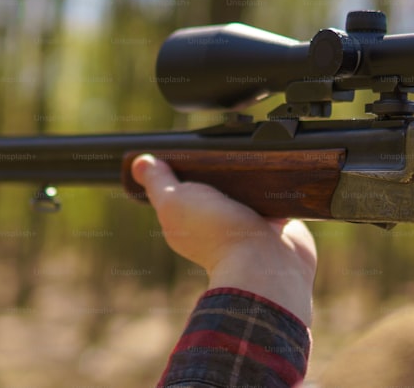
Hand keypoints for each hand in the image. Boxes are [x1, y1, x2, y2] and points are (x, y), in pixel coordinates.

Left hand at [131, 154, 316, 324]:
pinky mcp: (274, 226)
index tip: (190, 152)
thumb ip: (158, 182)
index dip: (184, 170)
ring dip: (250, 178)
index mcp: (187, 221)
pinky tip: (274, 176)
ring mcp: (247, 226)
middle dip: (220, 171)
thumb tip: (139, 162)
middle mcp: (216, 225)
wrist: (266, 261)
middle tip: (224, 151)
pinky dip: (274, 190)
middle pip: (215, 187)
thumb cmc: (217, 232)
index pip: (182, 189)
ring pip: (246, 192)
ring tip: (251, 158)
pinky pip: (274, 200)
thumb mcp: (175, 200)